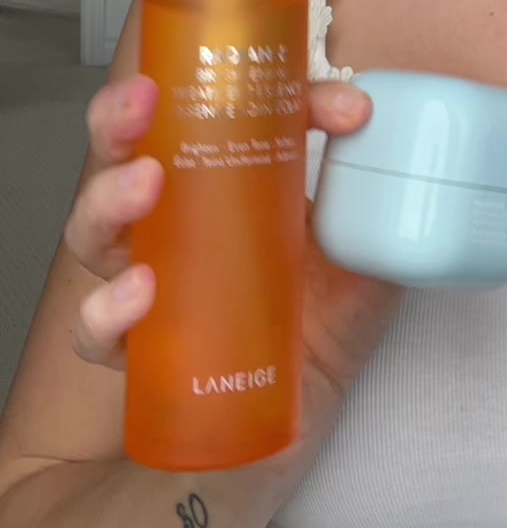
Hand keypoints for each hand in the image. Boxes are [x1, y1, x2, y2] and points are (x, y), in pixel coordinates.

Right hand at [65, 76, 399, 448]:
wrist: (286, 434)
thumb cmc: (315, 332)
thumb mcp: (358, 263)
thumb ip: (373, 207)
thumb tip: (390, 142)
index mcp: (220, 189)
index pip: (212, 118)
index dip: (259, 93)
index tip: (328, 102)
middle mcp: (171, 228)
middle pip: (124, 156)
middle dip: (120, 120)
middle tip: (143, 101)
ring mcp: (145, 287)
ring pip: (95, 232)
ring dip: (109, 199)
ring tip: (144, 184)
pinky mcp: (137, 355)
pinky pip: (98, 330)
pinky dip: (108, 309)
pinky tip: (140, 294)